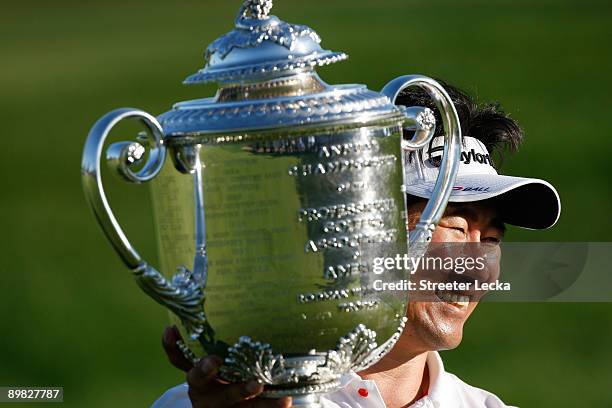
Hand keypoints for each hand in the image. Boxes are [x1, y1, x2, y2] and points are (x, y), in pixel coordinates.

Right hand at [162, 326, 291, 407]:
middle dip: (204, 369)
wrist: (231, 407)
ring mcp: (222, 404)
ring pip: (228, 398)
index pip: (178, 356)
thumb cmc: (229, 370)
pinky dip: (271, 405)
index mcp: (196, 370)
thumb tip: (233, 288)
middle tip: (213, 360)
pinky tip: (286, 399)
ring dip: (242, 390)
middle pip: (197, 379)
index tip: (172, 329)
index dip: (172, 345)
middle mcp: (204, 388)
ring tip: (257, 384)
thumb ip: (222, 334)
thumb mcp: (220, 353)